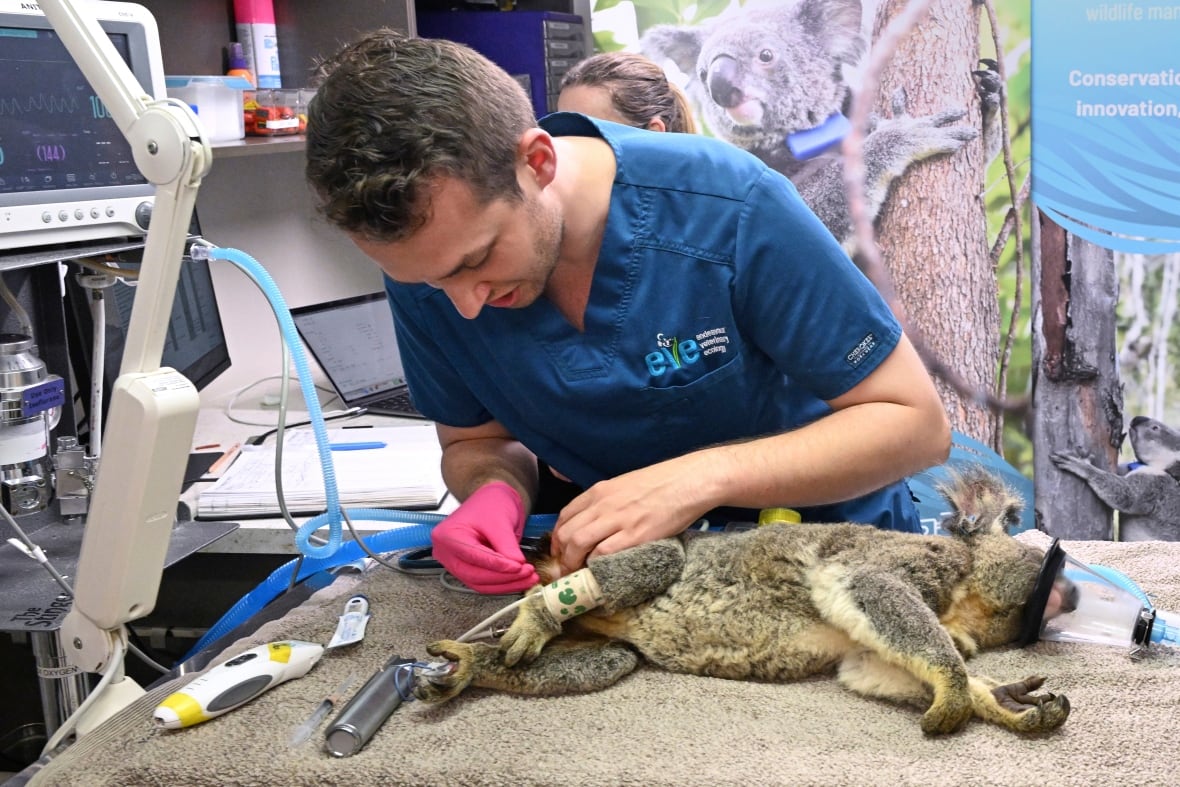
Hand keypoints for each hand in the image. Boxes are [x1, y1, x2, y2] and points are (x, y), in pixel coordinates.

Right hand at [431, 481, 538, 593]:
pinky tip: (520, 579)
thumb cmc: (491, 504)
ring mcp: (454, 563)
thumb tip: (518, 566)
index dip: (497, 564)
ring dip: (506, 584)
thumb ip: (507, 545)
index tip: (518, 567)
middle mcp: (445, 552)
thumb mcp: (500, 521)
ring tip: (529, 578)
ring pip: (479, 583)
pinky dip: (503, 583)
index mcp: (447, 535)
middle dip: (503, 577)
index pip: (472, 556)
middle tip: (528, 573)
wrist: (492, 501)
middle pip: (474, 574)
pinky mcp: (465, 569)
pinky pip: (483, 583)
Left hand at [549, 460, 709, 574]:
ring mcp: (617, 519)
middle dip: (562, 555)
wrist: (688, 481)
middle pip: (566, 532)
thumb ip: (607, 502)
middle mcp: (602, 504)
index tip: (561, 550)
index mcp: (599, 491)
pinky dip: (596, 565)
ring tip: (579, 575)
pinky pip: (603, 554)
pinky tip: (599, 572)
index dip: (558, 537)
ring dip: (573, 563)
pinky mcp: (634, 535)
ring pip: (578, 544)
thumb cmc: (662, 483)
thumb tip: (595, 524)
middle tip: (567, 568)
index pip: (565, 516)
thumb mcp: (624, 485)